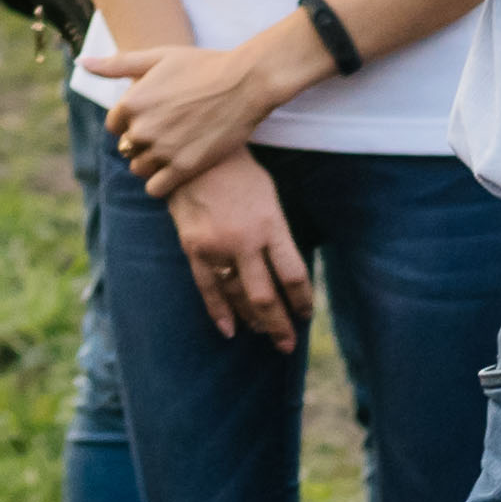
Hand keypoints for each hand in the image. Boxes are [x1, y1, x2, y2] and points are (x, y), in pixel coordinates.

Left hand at [79, 24, 299, 195]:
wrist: (245, 82)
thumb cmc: (202, 65)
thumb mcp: (157, 57)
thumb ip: (116, 64)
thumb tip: (82, 62)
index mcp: (131, 102)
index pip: (114, 126)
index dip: (132, 121)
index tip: (154, 114)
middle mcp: (142, 128)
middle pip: (127, 147)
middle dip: (142, 141)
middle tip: (169, 131)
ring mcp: (162, 150)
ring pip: (139, 168)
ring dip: (151, 163)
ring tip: (174, 149)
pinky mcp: (184, 168)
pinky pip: (156, 188)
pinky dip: (162, 182)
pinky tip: (177, 168)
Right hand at [163, 151, 316, 351]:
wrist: (194, 156)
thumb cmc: (239, 173)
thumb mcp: (269, 198)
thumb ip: (276, 234)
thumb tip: (284, 270)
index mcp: (270, 225)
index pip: (293, 275)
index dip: (302, 300)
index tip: (306, 313)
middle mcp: (245, 240)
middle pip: (267, 295)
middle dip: (280, 324)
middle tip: (288, 345)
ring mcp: (217, 246)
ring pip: (238, 296)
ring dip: (253, 321)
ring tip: (264, 335)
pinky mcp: (194, 249)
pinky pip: (208, 289)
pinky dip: (219, 312)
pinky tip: (230, 330)